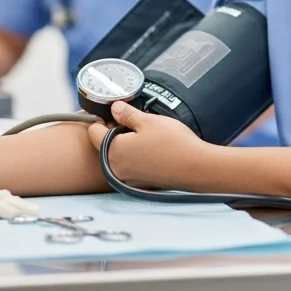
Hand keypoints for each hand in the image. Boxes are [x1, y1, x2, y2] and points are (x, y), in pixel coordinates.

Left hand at [86, 102, 208, 188]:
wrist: (197, 168)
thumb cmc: (173, 143)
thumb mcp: (148, 120)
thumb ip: (126, 114)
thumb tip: (114, 107)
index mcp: (112, 151)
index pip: (93, 131)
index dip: (102, 118)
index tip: (115, 112)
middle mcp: (114, 168)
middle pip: (103, 144)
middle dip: (114, 132)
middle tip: (135, 123)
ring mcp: (126, 178)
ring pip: (116, 155)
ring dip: (125, 144)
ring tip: (146, 136)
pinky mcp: (138, 183)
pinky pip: (128, 166)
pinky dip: (134, 156)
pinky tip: (151, 149)